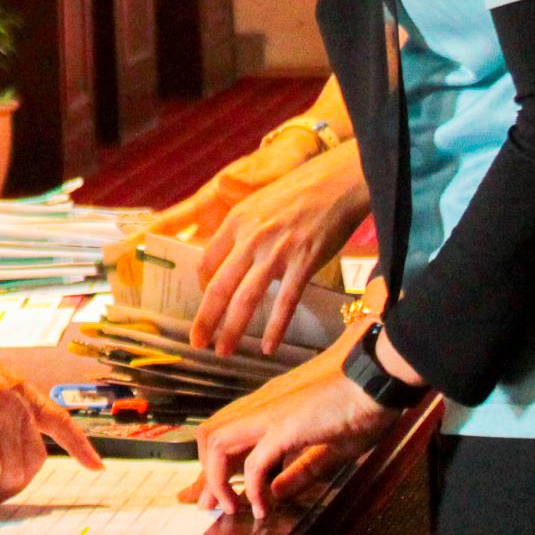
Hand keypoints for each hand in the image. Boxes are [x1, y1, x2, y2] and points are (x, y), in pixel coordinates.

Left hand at [188, 333, 395, 521]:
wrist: (378, 385)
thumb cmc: (360, 412)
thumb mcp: (328, 451)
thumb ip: (301, 472)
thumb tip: (277, 493)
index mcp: (270, 414)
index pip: (226, 439)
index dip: (213, 468)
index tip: (212, 496)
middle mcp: (261, 411)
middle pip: (210, 437)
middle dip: (205, 474)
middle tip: (212, 506)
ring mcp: (270, 416)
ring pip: (218, 444)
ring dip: (218, 480)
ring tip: (234, 507)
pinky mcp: (285, 427)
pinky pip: (254, 462)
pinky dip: (253, 487)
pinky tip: (263, 506)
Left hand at [191, 146, 371, 354]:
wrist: (337, 182)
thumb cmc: (301, 190)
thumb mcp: (261, 203)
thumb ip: (245, 230)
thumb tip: (236, 257)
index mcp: (236, 221)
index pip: (205, 261)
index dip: (201, 287)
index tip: (205, 302)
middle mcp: (251, 238)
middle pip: (219, 286)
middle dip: (205, 319)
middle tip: (197, 343)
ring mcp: (277, 252)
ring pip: (246, 299)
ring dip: (232, 329)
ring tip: (223, 352)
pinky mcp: (304, 262)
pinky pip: (285, 302)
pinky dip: (275, 328)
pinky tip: (268, 347)